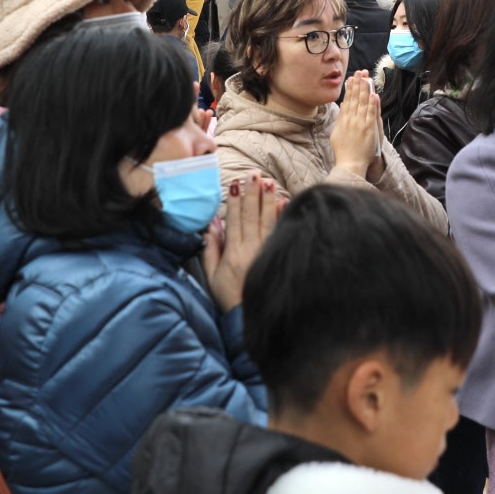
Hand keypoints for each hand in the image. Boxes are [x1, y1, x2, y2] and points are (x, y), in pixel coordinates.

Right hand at [204, 174, 284, 311]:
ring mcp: (266, 253)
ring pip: (267, 221)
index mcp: (233, 253)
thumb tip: (211, 225)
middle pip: (252, 216)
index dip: (236, 200)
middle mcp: (251, 250)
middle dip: (252, 194)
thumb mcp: (212, 276)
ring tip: (269, 182)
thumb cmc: (230, 298)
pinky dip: (282, 217)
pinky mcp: (278, 257)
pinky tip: (284, 203)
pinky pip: (280, 233)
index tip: (236, 182)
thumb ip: (210, 250)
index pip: (235, 220)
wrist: (249, 318)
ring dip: (268, 200)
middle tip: (254, 175)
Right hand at [329, 72, 380, 178]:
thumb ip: (340, 119)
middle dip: (358, 84)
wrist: (350, 163)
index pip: (347, 100)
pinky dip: (372, 103)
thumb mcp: (336, 133)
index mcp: (343, 120)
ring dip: (365, 89)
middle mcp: (350, 119)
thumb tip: (343, 107)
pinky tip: (373, 93)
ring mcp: (359, 123)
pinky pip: (371, 113)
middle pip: (355, 98)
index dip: (350, 88)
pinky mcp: (368, 128)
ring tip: (366, 78)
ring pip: (362, 103)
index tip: (352, 78)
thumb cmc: (343, 151)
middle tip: (360, 72)